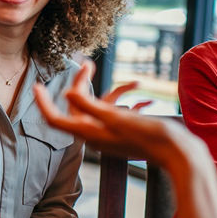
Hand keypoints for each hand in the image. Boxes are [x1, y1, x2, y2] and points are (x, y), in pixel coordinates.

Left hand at [34, 61, 199, 169]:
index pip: (57, 119)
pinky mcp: (123, 134)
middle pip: (77, 108)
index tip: (36, 85)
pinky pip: (114, 114)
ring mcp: (110, 135)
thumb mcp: (118, 118)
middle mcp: (97, 136)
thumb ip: (91, 107)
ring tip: (121, 78)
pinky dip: (121, 102)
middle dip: (81, 84)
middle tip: (87, 63)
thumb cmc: (151, 137)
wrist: (180, 155)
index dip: (44, 102)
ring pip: (97, 109)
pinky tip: (140, 98)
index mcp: (91, 133)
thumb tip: (66, 93)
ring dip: (106, 92)